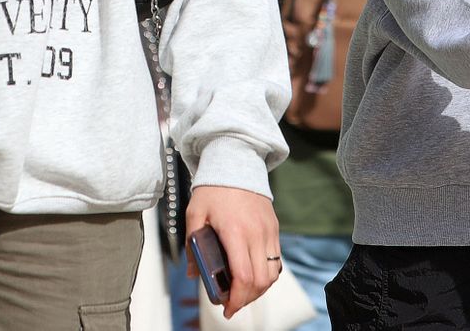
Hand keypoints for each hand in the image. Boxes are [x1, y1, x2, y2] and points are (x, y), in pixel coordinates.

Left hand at [185, 185, 280, 319]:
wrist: (236, 161)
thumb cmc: (214, 188)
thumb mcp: (195, 213)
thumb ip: (193, 244)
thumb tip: (193, 272)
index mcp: (235, 231)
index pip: (243, 275)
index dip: (237, 298)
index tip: (227, 308)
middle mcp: (257, 234)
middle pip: (260, 281)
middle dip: (246, 299)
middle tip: (231, 304)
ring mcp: (269, 232)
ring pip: (271, 274)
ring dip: (258, 290)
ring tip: (242, 293)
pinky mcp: (275, 229)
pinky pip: (276, 261)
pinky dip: (266, 275)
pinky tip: (252, 277)